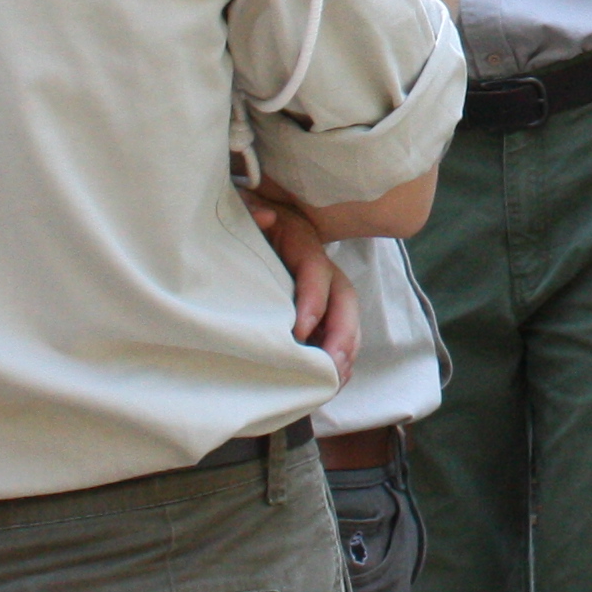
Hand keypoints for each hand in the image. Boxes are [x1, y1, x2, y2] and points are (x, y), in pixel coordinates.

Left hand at [246, 188, 362, 380]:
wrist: (253, 219)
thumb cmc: (245, 221)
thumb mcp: (244, 213)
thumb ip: (251, 212)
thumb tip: (265, 217)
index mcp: (302, 243)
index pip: (316, 271)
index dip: (314, 300)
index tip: (301, 332)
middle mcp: (320, 266)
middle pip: (344, 297)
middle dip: (343, 333)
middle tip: (332, 366)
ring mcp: (323, 288)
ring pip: (346, 317)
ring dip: (346, 349)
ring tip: (337, 379)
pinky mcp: (318, 308)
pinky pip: (337, 331)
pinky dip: (340, 355)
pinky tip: (333, 379)